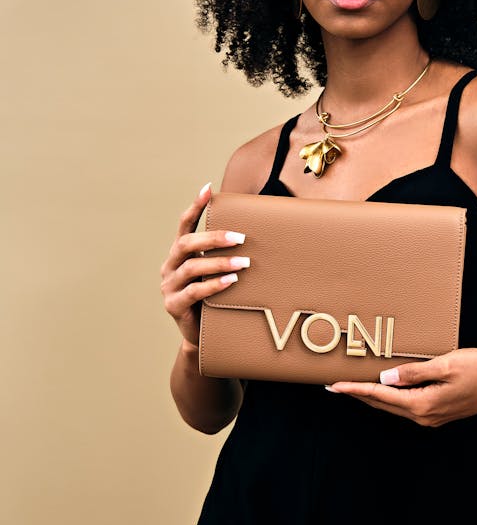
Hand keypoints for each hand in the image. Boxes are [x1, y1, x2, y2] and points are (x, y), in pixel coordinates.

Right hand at [160, 182, 250, 347]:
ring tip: (244, 263)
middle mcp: (170, 266)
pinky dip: (214, 284)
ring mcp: (169, 286)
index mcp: (180, 253)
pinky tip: (231, 280)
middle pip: (187, 244)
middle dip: (213, 238)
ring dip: (219, 263)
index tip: (208, 189)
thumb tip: (259, 232)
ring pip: (192, 267)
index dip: (195, 207)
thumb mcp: (218, 272)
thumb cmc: (215, 297)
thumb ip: (226, 254)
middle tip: (240, 238)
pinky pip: (193, 292)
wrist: (202, 335)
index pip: (185, 225)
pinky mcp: (174, 305)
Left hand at [325, 347, 476, 426]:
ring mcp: (431, 416)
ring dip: (372, 397)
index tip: (335, 385)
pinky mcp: (437, 412)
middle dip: (358, 394)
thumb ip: (413, 372)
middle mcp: (424, 416)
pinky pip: (406, 406)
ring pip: (393, 406)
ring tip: (353, 386)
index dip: (355, 389)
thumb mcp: (445, 365)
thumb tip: (386, 379)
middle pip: (382, 404)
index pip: (381, 396)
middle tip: (335, 386)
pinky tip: (384, 389)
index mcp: (423, 404)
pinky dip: (390, 398)